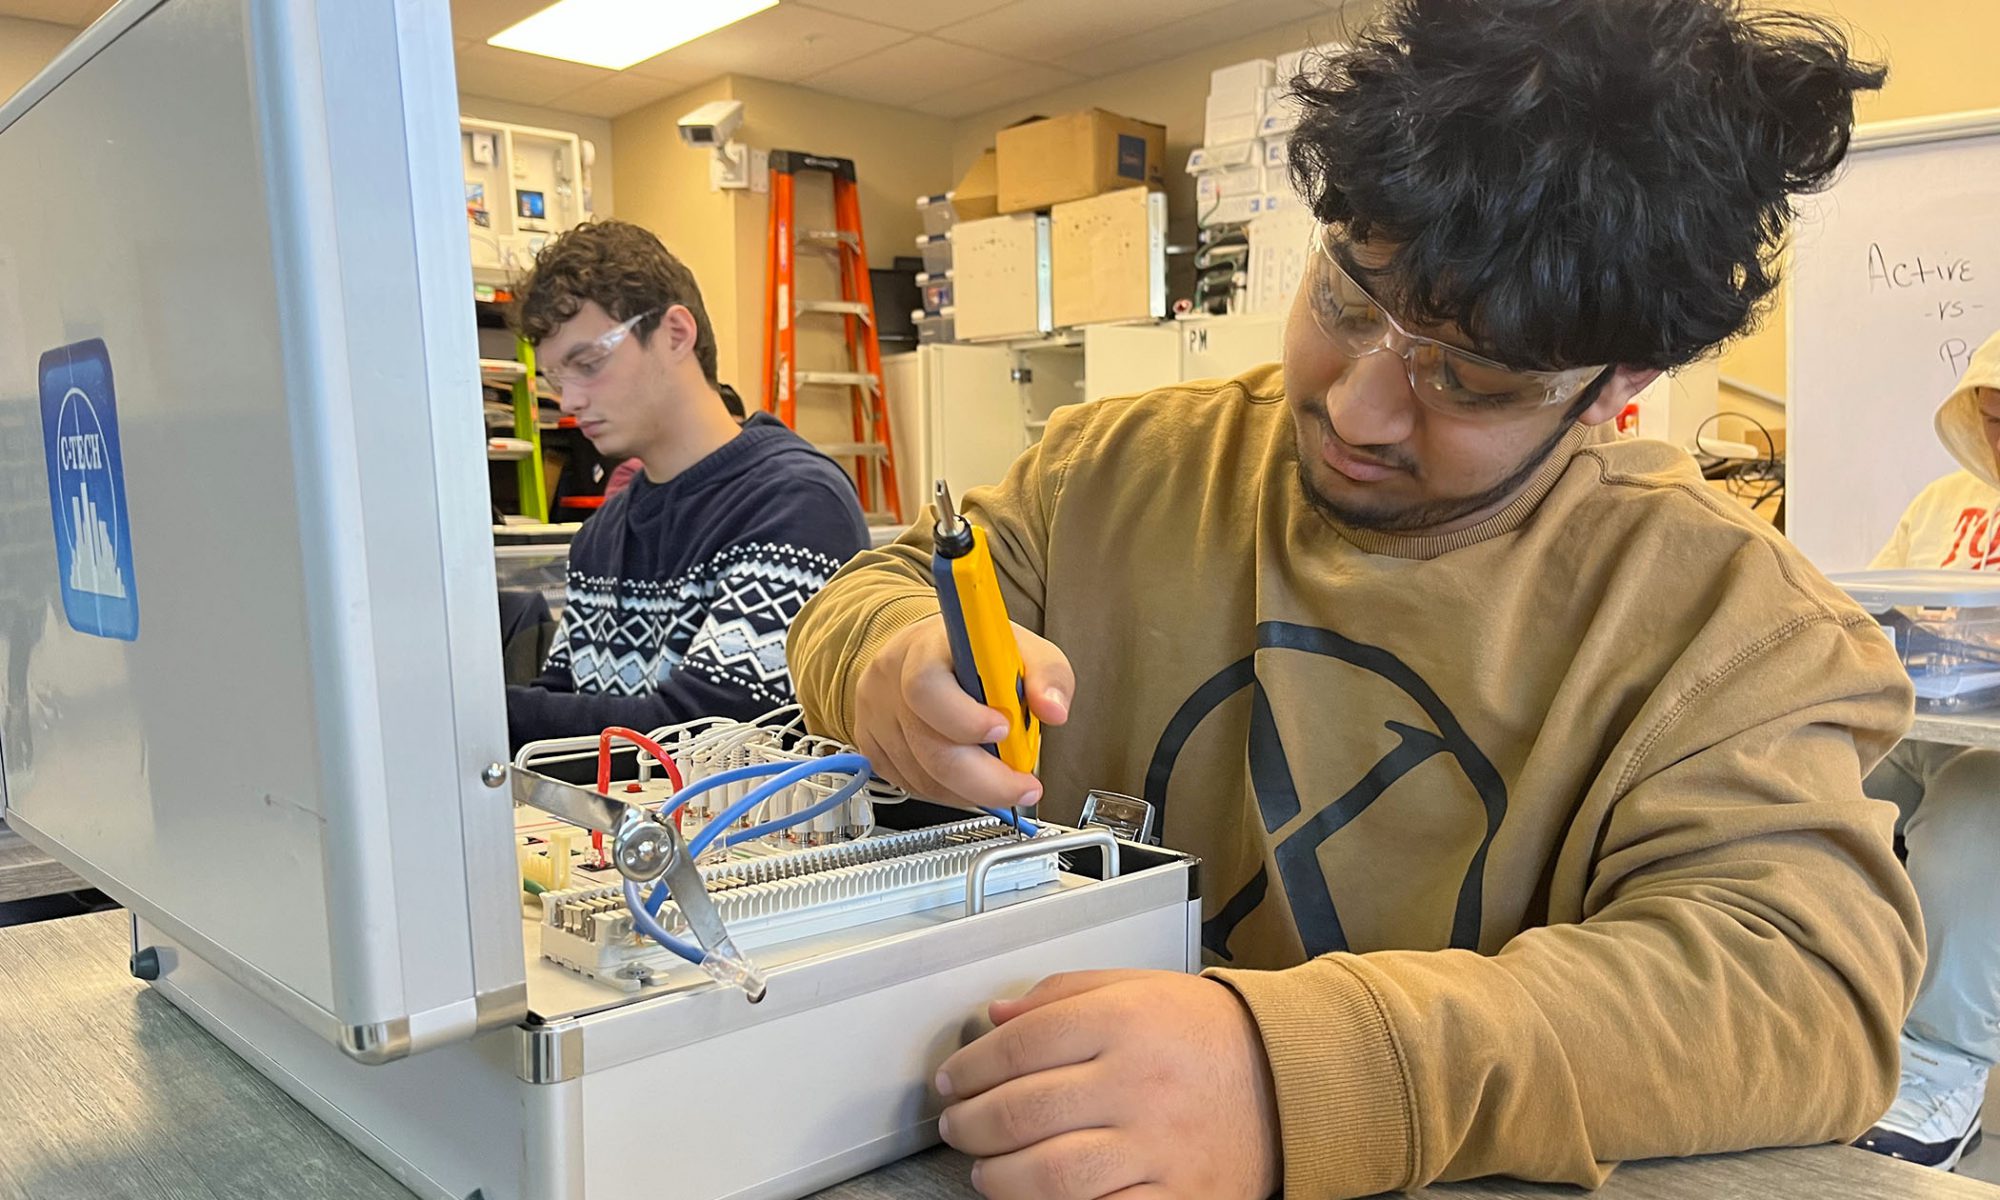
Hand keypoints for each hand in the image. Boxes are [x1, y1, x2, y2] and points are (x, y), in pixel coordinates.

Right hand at [853, 615, 1072, 810]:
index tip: (1005, 728)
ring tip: (1000, 776)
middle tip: (1022, 785)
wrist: (925, 650)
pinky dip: (949, 791)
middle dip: (985, 779)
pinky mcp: (871, 745)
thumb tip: (1053, 709)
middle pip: (929, 747)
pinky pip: (912, 786)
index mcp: (925, 648)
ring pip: (924, 776)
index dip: (966, 718)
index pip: (928, 687)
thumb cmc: (972, 651)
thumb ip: (1047, 674)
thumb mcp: (1021, 647)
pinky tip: (968, 776)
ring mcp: (877, 716)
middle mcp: (891, 681)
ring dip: (971, 789)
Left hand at [936, 970, 1281, 1199]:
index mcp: (1124, 1022)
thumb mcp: (1137, 987)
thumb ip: (1061, 994)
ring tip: (987, 1171)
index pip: (1017, 1046)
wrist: (1290, 1079)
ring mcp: (1159, 1147)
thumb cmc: (1209, 1034)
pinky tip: (1040, 1197)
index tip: (951, 1080)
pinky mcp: (1179, 1196)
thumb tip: (994, 1017)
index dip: (969, 1067)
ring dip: (999, 1177)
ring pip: (1048, 1175)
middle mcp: (1138, 1083)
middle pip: (1020, 1112)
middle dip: (970, 1125)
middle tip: (957, 1126)